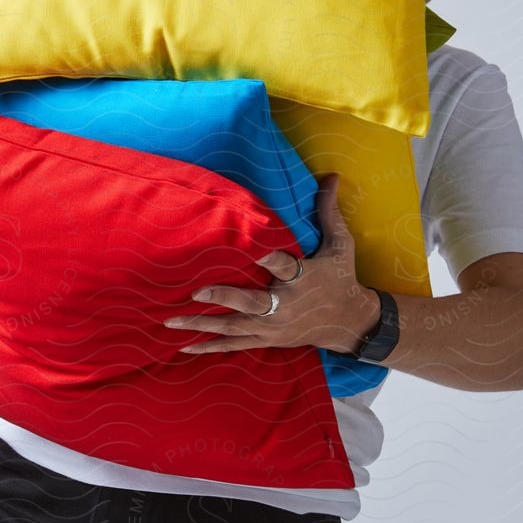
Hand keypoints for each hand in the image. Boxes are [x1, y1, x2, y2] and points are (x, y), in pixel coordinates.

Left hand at [163, 172, 380, 354]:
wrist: (350, 322)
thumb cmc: (342, 278)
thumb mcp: (341, 245)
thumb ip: (328, 212)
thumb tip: (331, 176)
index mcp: (302, 279)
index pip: (281, 266)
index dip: (265, 257)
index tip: (248, 251)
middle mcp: (285, 306)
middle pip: (251, 303)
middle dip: (223, 297)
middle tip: (195, 291)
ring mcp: (273, 327)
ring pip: (235, 327)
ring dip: (202, 324)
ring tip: (171, 321)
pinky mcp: (267, 340)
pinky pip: (235, 345)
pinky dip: (210, 347)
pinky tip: (184, 347)